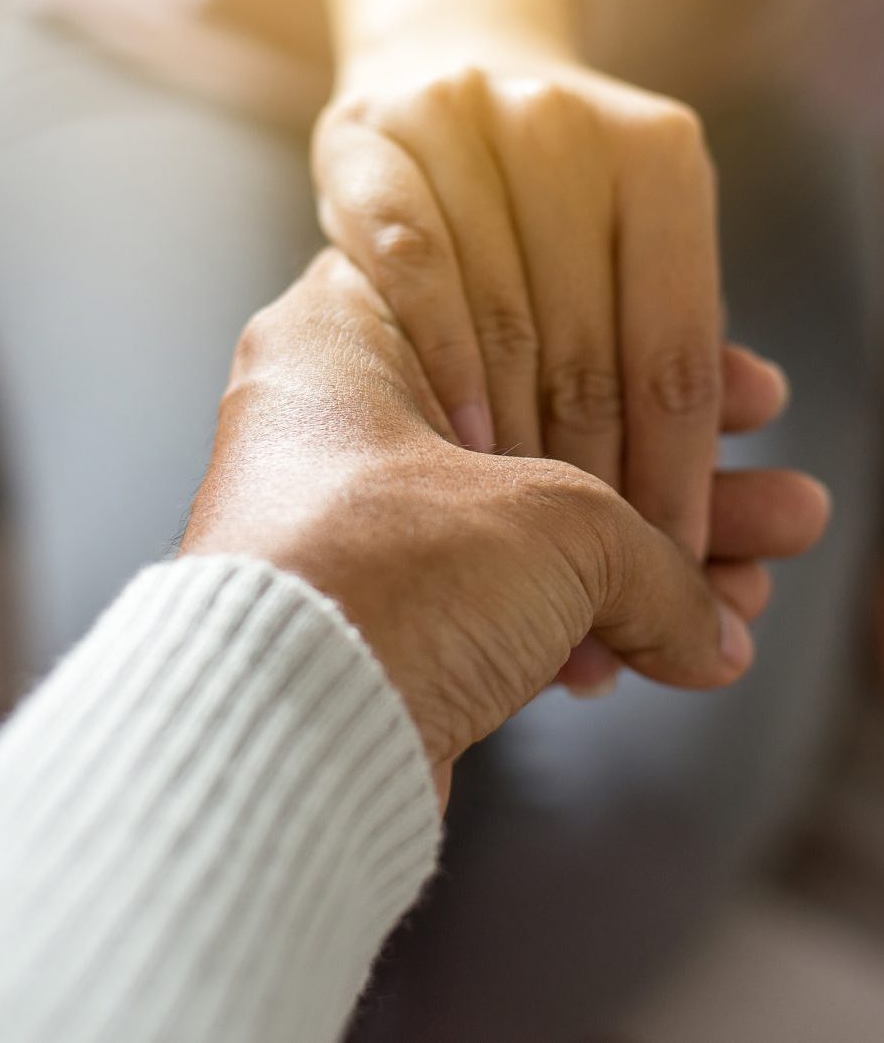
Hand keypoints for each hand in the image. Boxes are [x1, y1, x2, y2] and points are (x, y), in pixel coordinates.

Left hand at [182, 252, 828, 806]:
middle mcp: (339, 423)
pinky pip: (498, 603)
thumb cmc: (383, 573)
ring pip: (529, 528)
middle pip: (545, 432)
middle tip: (773, 502)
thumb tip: (709, 624)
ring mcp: (351, 527)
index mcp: (351, 336)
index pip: (530, 316)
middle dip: (676, 482)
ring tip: (757, 586)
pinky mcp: (369, 621)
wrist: (281, 738)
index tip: (737, 396)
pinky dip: (582, 625)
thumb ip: (652, 559)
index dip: (650, 360)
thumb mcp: (558, 523)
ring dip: (648, 566)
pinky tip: (677, 651)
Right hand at [314, 51, 722, 558]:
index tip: (677, 556)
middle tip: (590, 560)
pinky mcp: (368, 140)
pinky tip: (457, 437)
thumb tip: (759, 405)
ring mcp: (461, 123)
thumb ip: (682, 329)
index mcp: (658, 154)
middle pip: (589, 345)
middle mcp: (563, 125)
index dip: (681, 469)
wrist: (443, 69)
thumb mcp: (635, 242)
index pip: (675, 348)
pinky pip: (411, 267)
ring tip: (525, 522)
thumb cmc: (552, 196)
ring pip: (502, 315)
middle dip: (595, 474)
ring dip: (514, 439)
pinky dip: (442, 361)